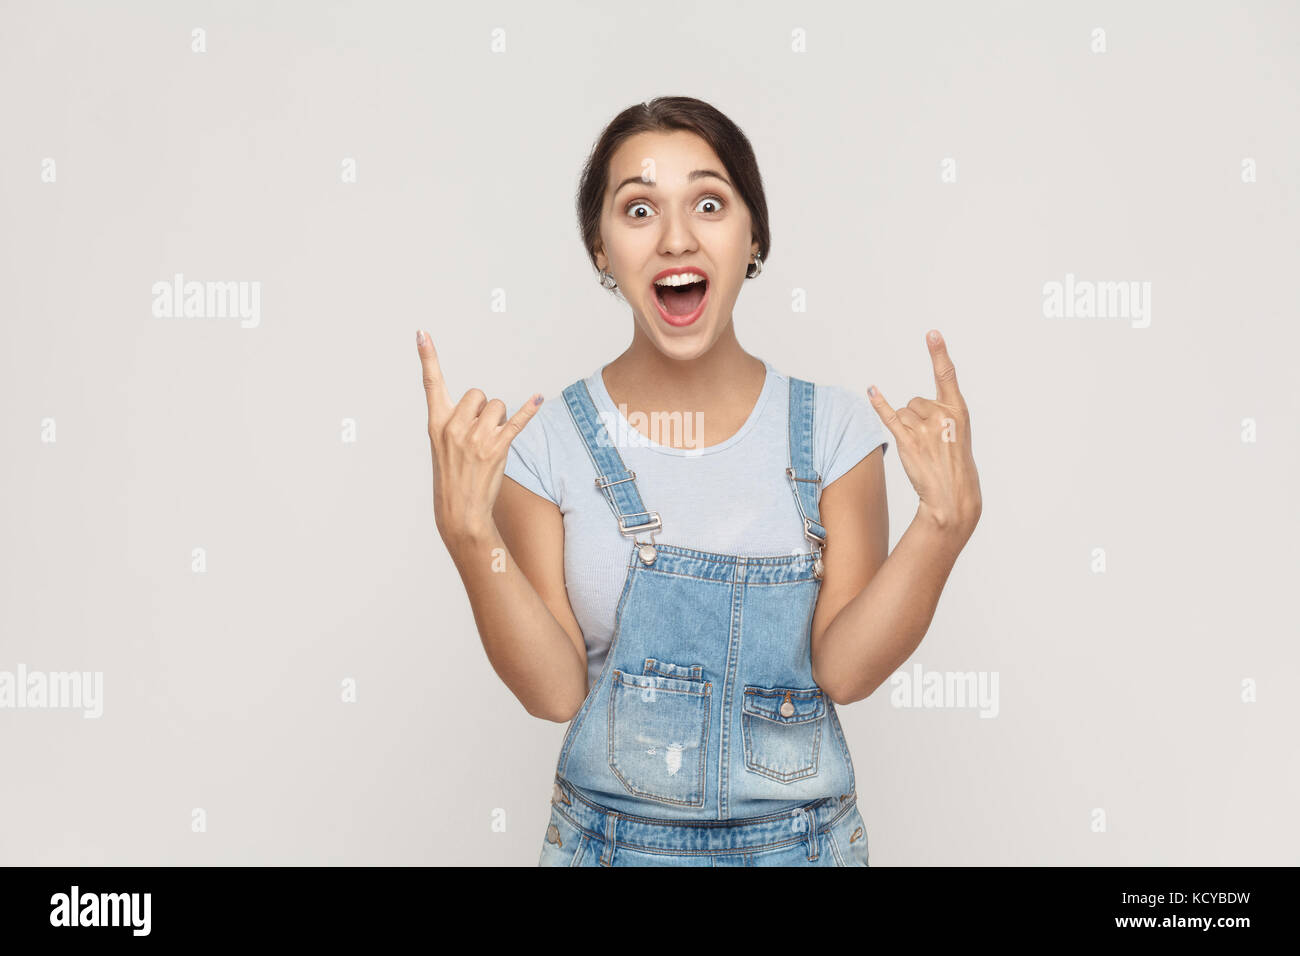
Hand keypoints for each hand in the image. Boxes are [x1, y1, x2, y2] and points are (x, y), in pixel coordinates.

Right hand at [417, 329, 542, 542]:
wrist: (459, 511)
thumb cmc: (452, 477)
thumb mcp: (442, 446)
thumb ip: (454, 421)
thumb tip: (480, 403)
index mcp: (437, 423)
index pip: (431, 384)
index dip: (427, 357)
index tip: (422, 333)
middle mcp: (454, 427)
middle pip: (478, 393)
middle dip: (483, 408)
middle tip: (479, 434)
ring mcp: (476, 437)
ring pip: (497, 405)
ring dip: (500, 419)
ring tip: (491, 443)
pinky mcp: (497, 448)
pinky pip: (517, 421)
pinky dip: (530, 409)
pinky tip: (538, 398)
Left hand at [867, 329, 981, 541]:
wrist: (953, 495)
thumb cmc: (953, 465)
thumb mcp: (957, 435)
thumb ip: (940, 415)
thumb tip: (909, 406)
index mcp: (959, 411)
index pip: (947, 376)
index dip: (938, 353)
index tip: (931, 333)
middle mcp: (942, 415)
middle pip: (915, 400)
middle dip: (916, 418)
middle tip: (930, 442)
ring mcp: (925, 428)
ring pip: (902, 413)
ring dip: (905, 428)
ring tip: (921, 449)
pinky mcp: (908, 441)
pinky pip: (889, 416)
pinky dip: (878, 404)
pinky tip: (871, 390)